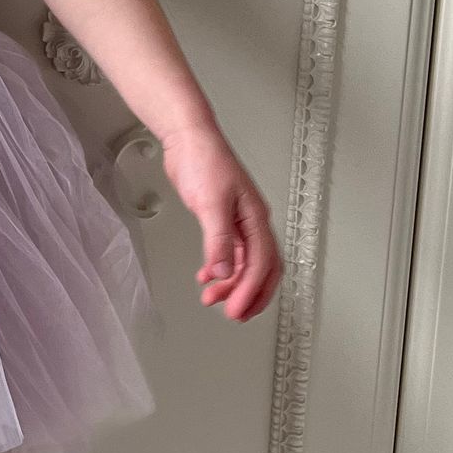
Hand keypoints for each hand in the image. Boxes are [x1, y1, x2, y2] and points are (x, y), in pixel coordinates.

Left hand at [158, 121, 280, 321]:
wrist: (188, 138)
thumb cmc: (205, 160)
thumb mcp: (210, 203)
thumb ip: (218, 240)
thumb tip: (224, 271)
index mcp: (256, 218)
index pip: (262, 264)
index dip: (251, 291)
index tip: (236, 310)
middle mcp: (252, 222)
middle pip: (263, 268)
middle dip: (251, 294)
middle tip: (235, 314)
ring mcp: (238, 221)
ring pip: (245, 263)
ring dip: (233, 284)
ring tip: (214, 299)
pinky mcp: (222, 219)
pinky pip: (230, 253)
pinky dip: (220, 268)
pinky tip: (207, 277)